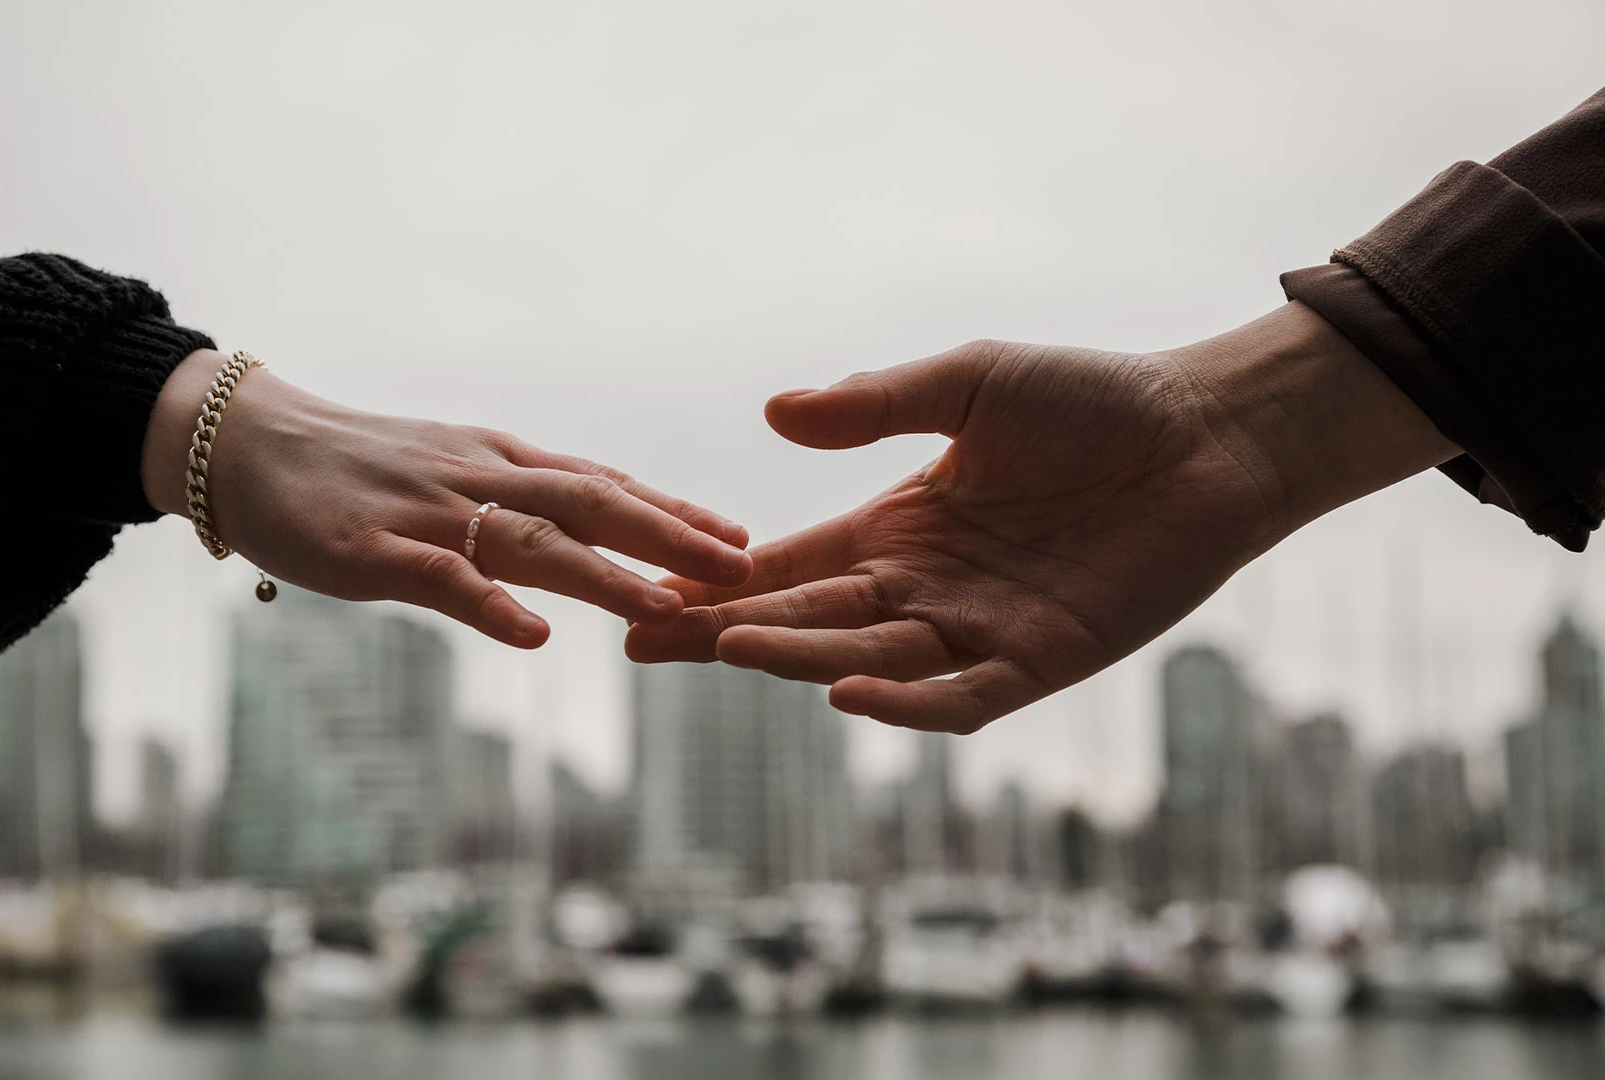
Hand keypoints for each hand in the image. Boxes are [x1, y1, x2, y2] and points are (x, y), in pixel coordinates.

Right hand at [143, 350, 752, 646]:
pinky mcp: (373, 548)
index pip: (602, 483)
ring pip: (531, 539)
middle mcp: (478, 476)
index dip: (672, 511)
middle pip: (590, 502)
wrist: (248, 443)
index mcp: (498, 459)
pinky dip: (490, 605)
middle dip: (668, 535)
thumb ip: (511, 499)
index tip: (739, 538)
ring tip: (667, 604)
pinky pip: (441, 577)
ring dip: (604, 573)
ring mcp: (427, 511)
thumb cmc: (353, 466)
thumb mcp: (448, 470)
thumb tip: (581, 534)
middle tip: (738, 568)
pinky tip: (533, 637)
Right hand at [626, 303, 1455, 731]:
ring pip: (869, 658)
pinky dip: (905, 702)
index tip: (645, 596)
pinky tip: (847, 694)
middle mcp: (925, 586)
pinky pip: (961, 697)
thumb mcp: (968, 381)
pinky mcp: (1041, 661)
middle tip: (645, 641)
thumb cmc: (1092, 399)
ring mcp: (978, 629)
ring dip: (800, 658)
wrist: (1209, 434)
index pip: (789, 566)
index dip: (718, 583)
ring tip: (731, 649)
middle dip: (727, 631)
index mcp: (898, 525)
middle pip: (808, 619)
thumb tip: (772, 413)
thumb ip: (875, 403)